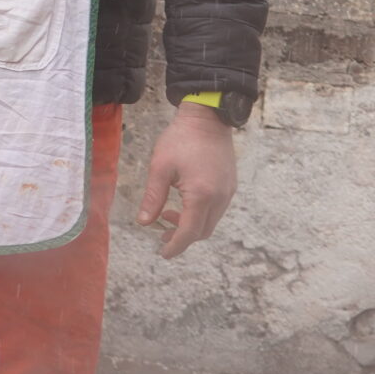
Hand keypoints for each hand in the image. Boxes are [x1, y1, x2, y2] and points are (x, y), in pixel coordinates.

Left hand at [138, 101, 237, 257]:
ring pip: (210, 222)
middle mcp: (220, 197)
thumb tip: (144, 222)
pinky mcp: (230, 186)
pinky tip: (183, 203)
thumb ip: (153, 198)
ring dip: (190, 225)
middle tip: (161, 235)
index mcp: (202, 195)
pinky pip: (216, 210)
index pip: (190, 232)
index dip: (176, 245)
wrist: (208, 118)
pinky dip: (200, 214)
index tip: (164, 254)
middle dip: (182, 238)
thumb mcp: (160, 168)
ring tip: (167, 214)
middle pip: (203, 231)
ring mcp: (228, 192)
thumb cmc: (181, 139)